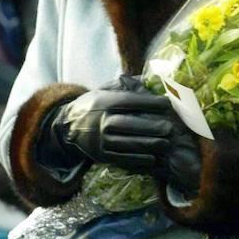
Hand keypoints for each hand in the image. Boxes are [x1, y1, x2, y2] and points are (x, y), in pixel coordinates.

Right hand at [41, 75, 201, 190]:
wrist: (69, 127)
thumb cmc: (96, 105)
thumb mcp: (105, 91)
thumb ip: (126, 86)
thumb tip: (148, 78)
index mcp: (104, 102)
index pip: (129, 101)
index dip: (149, 102)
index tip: (166, 103)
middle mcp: (101, 121)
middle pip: (128, 124)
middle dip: (150, 126)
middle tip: (169, 127)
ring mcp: (100, 140)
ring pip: (126, 143)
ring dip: (147, 144)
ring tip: (165, 143)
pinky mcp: (101, 155)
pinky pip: (121, 158)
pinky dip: (137, 159)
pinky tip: (152, 158)